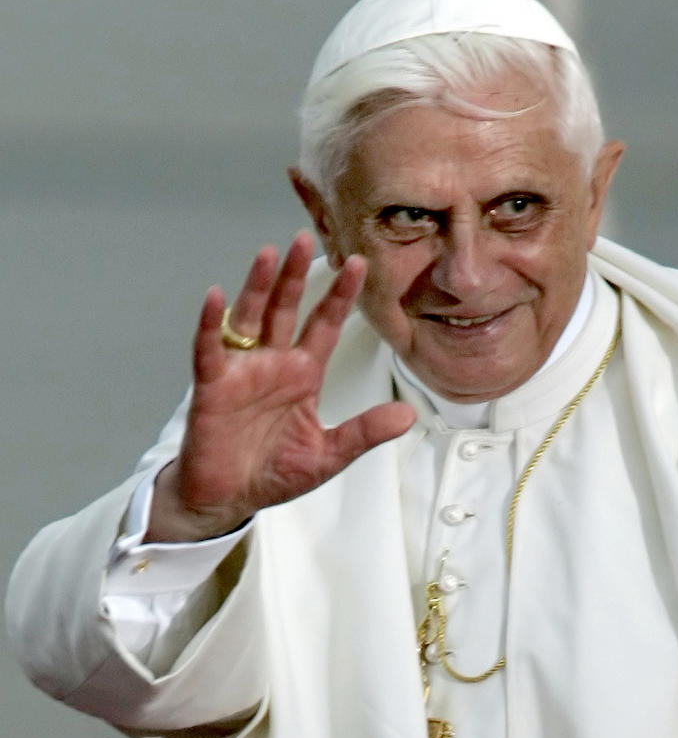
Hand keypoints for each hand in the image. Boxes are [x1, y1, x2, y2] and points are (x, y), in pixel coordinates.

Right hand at [145, 230, 416, 541]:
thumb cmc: (274, 473)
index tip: (360, 264)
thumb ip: (364, 432)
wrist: (228, 499)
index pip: (325, 325)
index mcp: (303, 374)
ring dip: (258, 286)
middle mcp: (273, 363)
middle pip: (286, 309)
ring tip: (269, 253)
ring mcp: (241, 371)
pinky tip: (217, 297)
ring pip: (250, 318)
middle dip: (297, 275)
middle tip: (306, 237)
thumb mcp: (328, 454)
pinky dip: (212, 325)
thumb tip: (408, 415)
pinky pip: (210, 350)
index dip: (341, 296)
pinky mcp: (212, 387)